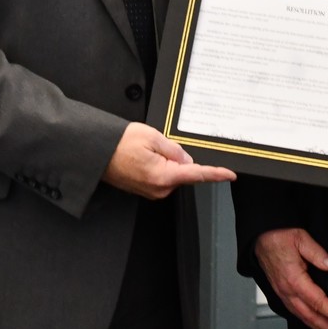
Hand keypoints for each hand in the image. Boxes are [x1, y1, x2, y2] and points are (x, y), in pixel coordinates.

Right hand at [102, 122, 235, 198]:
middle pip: (184, 174)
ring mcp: (151, 191)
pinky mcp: (144, 189)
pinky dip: (160, 166)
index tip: (230, 174)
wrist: (97, 153)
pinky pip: (161, 177)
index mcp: (163, 176)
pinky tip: (145, 155)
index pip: (196, 175)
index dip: (215, 174)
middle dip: (181, 159)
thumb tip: (188, 159)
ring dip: (168, 161)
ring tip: (147, 149)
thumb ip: (174, 150)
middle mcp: (158, 189)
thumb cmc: (120, 143)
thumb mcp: (152, 137)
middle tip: (160, 143)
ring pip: (172, 175)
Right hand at [255, 229, 327, 328]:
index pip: (317, 301)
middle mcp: (287, 290)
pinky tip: (312, 321)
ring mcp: (283, 293)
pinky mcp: (281, 292)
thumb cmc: (278, 236)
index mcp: (294, 278)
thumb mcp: (301, 238)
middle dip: (326, 326)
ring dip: (316, 326)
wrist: (261, 237)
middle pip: (309, 315)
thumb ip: (317, 253)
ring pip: (301, 316)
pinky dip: (306, 320)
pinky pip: (294, 311)